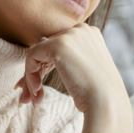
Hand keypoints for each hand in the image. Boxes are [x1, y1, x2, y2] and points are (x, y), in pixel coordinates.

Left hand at [15, 24, 132, 132]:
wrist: (106, 102)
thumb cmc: (98, 95)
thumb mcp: (84, 71)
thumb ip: (67, 63)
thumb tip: (38, 67)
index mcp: (89, 34)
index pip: (58, 47)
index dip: (44, 67)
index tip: (36, 88)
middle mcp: (81, 29)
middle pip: (46, 49)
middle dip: (34, 74)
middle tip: (27, 97)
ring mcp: (70, 35)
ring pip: (37, 53)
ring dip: (31, 79)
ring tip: (32, 100)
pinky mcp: (58, 45)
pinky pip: (32, 56)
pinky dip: (30, 75)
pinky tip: (37, 92)